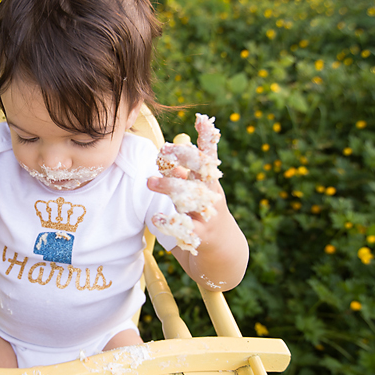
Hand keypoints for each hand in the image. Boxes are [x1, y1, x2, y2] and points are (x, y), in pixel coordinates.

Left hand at [148, 115, 223, 253]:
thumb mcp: (197, 195)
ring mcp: (209, 216)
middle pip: (201, 171)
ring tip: (150, 181)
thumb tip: (169, 151)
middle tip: (163, 151)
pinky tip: (156, 218)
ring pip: (191, 196)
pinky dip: (169, 222)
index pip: (209, 156)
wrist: (224, 254)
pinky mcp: (201, 236)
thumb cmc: (204, 218)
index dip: (207, 138)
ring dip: (170, 186)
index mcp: (210, 183)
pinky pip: (184, 228)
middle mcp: (212, 196)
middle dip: (184, 158)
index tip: (201, 120)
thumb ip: (184, 175)